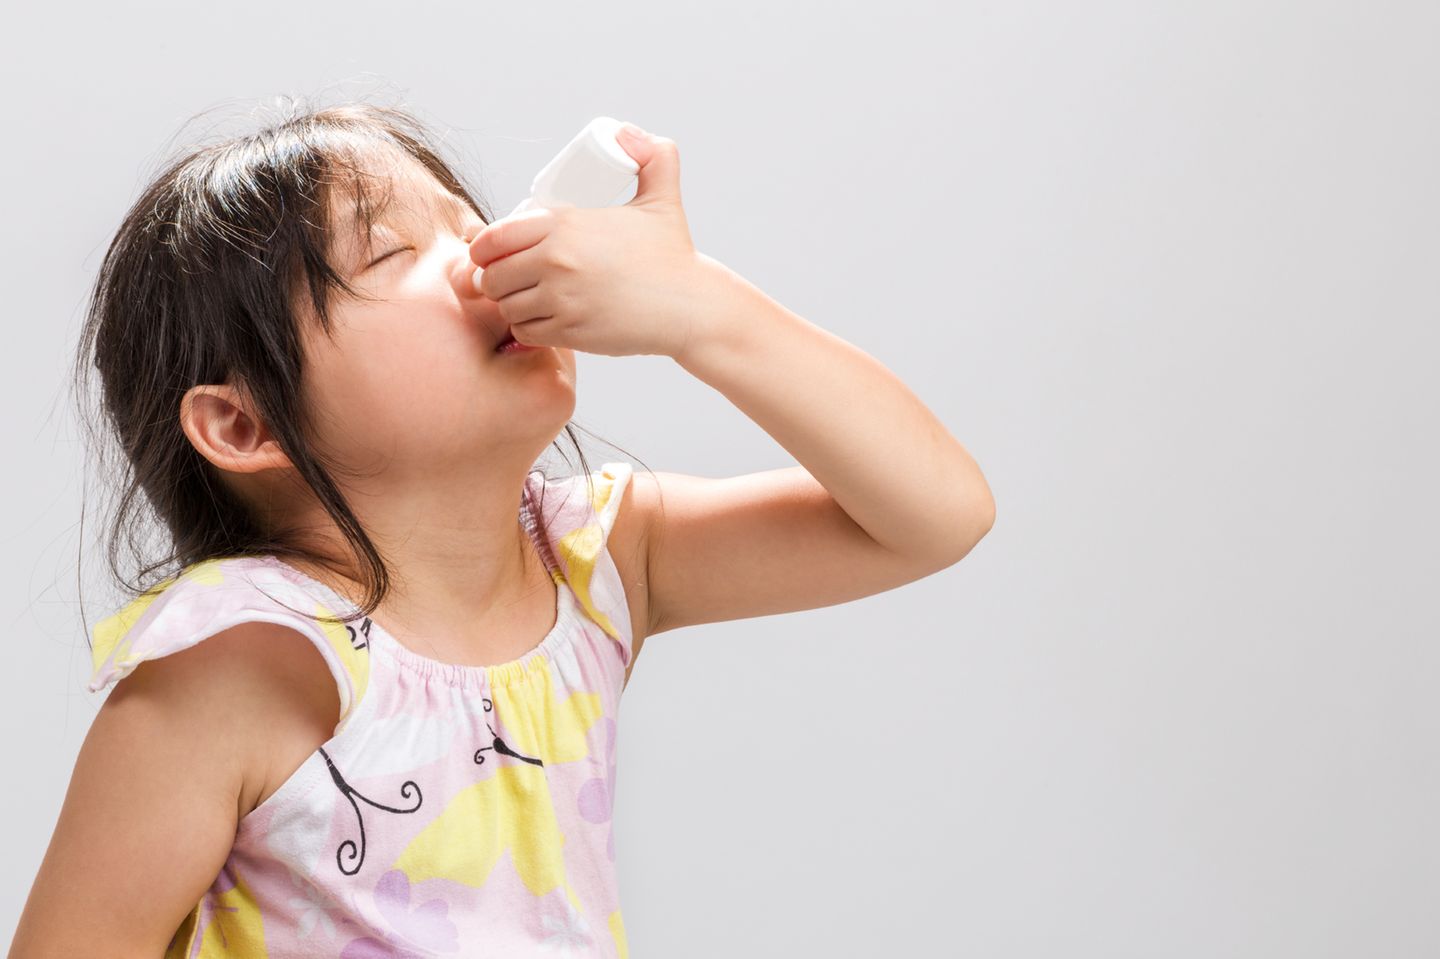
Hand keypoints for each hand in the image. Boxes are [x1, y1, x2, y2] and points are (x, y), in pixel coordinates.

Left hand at [468, 124, 707, 357]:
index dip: (483, 247)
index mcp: (564, 225)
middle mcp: (556, 261)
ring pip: (506, 305)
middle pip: (493, 274)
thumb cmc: (672, 256)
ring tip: (525, 298)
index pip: (495, 236)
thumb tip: (625, 133)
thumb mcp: (662, 197)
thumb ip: (650, 155)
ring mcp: (561, 300)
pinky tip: (538, 320)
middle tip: (509, 279)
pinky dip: (527, 327)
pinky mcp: (569, 331)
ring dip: (510, 303)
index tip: (491, 253)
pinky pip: (525, 331)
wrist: (690, 306)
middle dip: (494, 278)